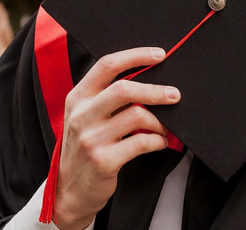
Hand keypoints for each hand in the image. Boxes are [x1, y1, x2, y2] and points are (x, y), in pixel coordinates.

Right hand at [53, 47, 179, 229]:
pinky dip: (158, 141)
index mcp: (77, 97)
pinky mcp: (104, 160)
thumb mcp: (83, 117)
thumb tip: (145, 80)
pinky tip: (159, 142)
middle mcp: (81, 114)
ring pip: (137, 116)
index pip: (107, 65)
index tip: (159, 55)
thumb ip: (104, 98)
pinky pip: (141, 143)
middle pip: (124, 89)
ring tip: (165, 128)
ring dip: (160, 121)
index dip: (136, 56)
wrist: (71, 190)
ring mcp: (91, 138)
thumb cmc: (83, 148)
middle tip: (174, 94)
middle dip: (155, 90)